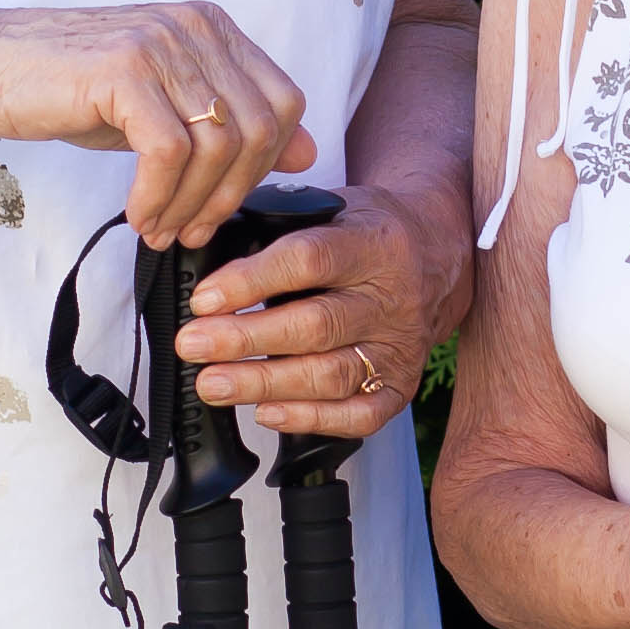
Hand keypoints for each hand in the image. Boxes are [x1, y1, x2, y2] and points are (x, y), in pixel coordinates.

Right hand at [0, 0, 317, 247]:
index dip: (265, 166)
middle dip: (231, 195)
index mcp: (212, 28)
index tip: (223, 206)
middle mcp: (195, 27)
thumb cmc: (67, 88)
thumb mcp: (160, 107)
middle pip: (258, 128)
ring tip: (160, 229)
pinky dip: (159, 196)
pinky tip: (137, 215)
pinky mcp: (125, 71)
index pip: (282, 103)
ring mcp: (161, 44)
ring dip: (192, 204)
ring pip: (217, 145)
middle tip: (191, 232)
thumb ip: (228, 125)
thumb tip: (308, 152)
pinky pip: (169, 151)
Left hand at [178, 183, 464, 440]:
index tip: (204, 299)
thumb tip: (209, 254)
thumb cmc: (367, 233)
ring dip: (264, 384)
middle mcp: (392, 298)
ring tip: (212, 383)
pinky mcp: (401, 386)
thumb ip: (280, 228)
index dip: (251, 282)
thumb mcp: (332, 209)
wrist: (437, 255)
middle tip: (192, 345)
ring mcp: (400, 347)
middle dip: (245, 340)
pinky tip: (266, 412)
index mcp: (374, 243)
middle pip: (315, 325)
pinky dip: (309, 418)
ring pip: (330, 375)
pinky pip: (358, 415)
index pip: (309, 261)